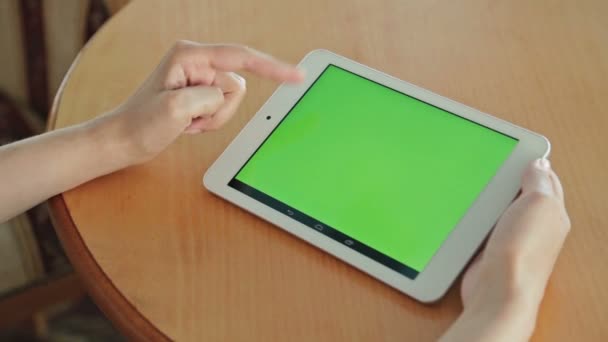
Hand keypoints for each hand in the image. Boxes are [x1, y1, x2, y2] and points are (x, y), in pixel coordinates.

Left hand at [90, 40, 303, 164]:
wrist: (124, 140)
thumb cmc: (140, 123)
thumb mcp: (174, 109)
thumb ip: (209, 96)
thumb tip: (225, 93)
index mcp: (190, 55)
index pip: (242, 58)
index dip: (272, 67)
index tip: (297, 75)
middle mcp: (197, 61)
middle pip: (237, 85)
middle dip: (220, 110)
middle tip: (193, 120)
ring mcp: (199, 77)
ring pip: (232, 99)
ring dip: (214, 118)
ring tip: (188, 122)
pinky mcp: (200, 92)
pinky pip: (223, 108)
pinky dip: (210, 121)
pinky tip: (188, 123)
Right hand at [441, 159, 570, 340]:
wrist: (498, 290)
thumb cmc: (522, 250)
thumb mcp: (539, 204)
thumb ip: (539, 182)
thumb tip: (539, 163)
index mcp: (552, 213)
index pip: (547, 181)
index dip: (535, 164)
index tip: (519, 151)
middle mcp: (535, 227)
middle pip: (524, 195)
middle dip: (513, 180)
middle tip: (498, 163)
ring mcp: (512, 239)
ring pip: (503, 210)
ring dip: (494, 198)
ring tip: (482, 182)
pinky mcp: (491, 250)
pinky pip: (487, 226)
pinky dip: (481, 216)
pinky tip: (472, 211)